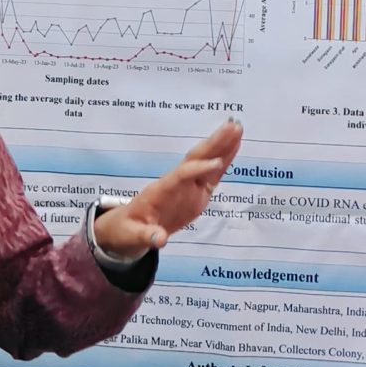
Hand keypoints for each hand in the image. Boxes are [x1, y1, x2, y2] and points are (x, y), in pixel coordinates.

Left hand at [92, 121, 242, 260]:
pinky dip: (224, 160)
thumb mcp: (132, 236)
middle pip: (196, 159)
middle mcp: (176, 182)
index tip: (216, 163)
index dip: (197, 169)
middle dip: (214, 144)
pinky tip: (235, 146)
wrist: (127, 228)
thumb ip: (147, 236)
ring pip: (206, 162)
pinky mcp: (197, 193)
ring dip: (222, 146)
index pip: (181, 175)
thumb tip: (160, 240)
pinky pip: (213, 175)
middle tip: (232, 126)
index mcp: (160, 191)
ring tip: (238, 128)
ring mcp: (188, 186)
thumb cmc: (127, 229)